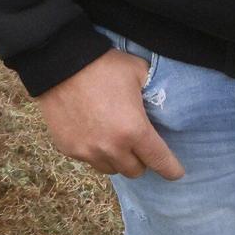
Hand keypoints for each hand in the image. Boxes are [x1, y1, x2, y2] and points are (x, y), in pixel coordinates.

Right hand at [36, 49, 184, 179]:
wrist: (59, 63)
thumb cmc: (102, 65)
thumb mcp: (138, 71)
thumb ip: (152, 91)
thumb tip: (159, 100)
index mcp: (134, 130)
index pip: (160, 162)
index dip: (171, 169)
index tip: (175, 172)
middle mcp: (112, 148)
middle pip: (135, 171)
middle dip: (140, 159)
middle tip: (137, 143)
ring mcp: (88, 151)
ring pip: (111, 168)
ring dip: (116, 158)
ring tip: (113, 138)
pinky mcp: (68, 149)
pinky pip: (88, 159)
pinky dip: (94, 151)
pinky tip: (91, 131)